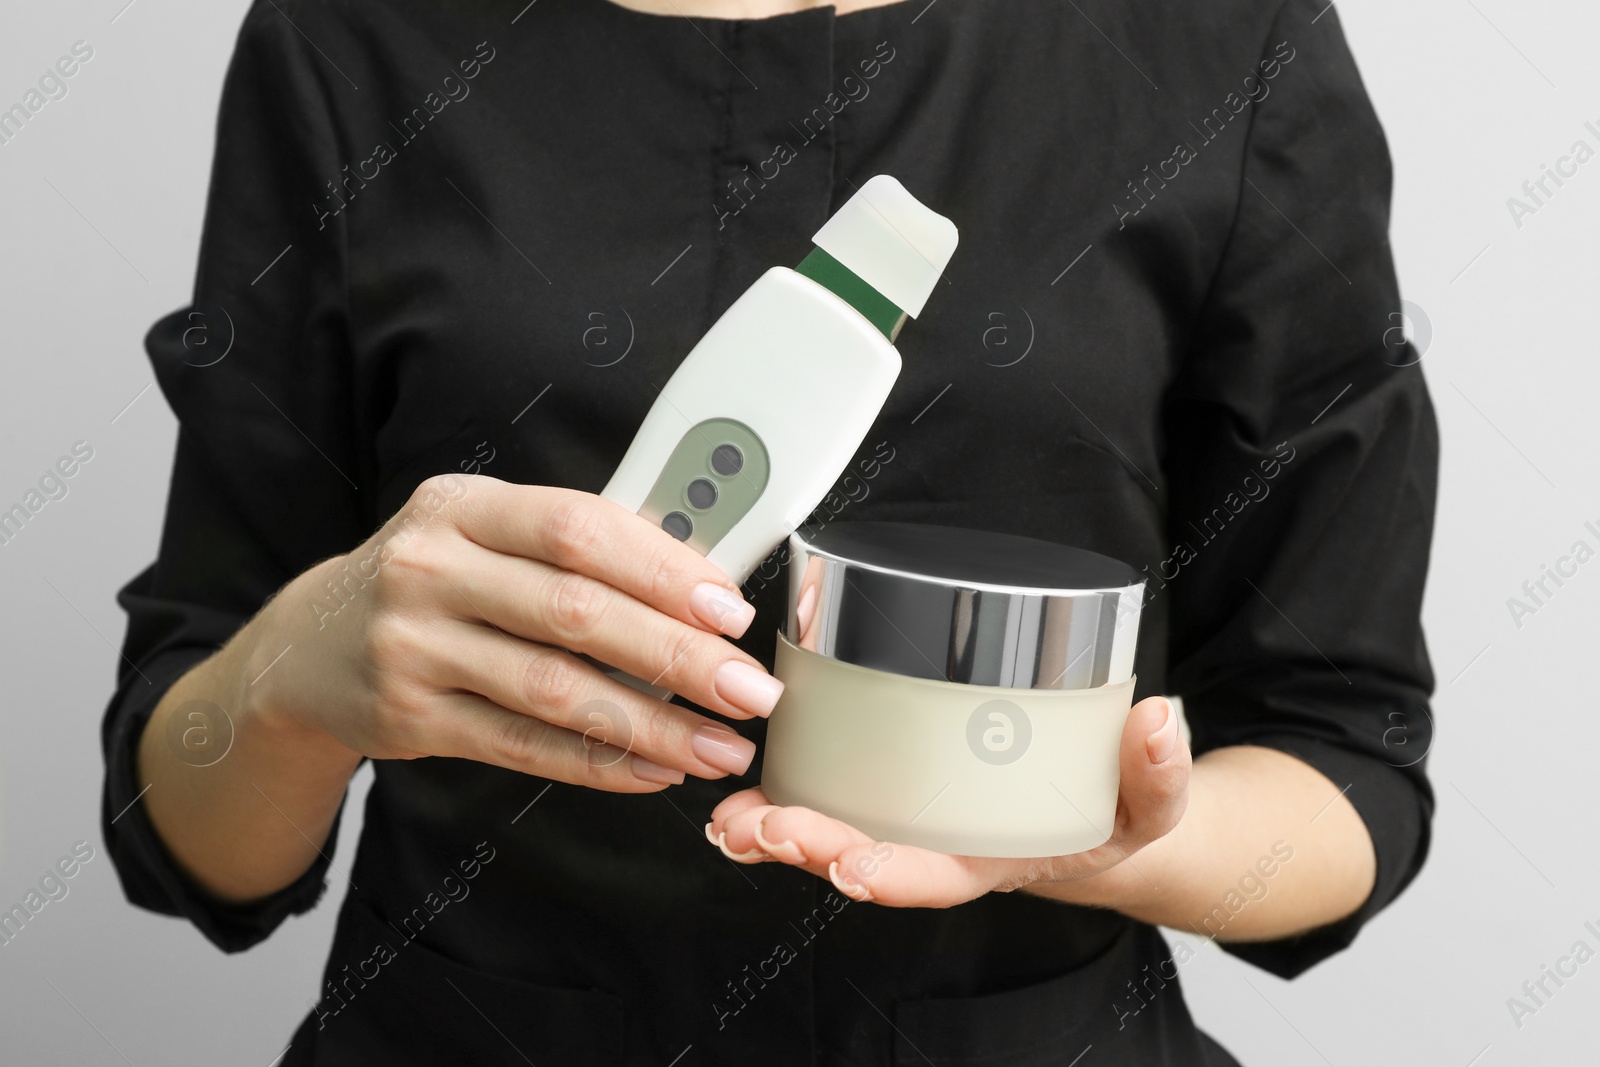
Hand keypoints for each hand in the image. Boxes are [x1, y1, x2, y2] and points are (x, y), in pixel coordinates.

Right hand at [248, 474, 785, 790]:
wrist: (308, 647)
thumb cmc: (434, 581)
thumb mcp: (483, 536)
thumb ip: (573, 550)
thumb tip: (701, 586)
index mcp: (460, 507)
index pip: (577, 527)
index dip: (662, 568)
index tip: (730, 609)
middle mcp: (428, 569)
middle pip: (575, 612)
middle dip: (678, 656)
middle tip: (748, 690)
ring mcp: (411, 647)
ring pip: (555, 690)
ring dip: (653, 726)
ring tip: (720, 746)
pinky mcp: (407, 719)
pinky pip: (524, 746)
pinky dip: (599, 762)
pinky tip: (656, 770)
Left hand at [706, 695, 1188, 906]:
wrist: (1098, 807)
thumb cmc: (1114, 811)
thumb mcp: (1152, 803)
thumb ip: (1159, 773)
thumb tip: (1160, 722)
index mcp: (993, 861)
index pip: (932, 876)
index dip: (887, 874)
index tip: (846, 864)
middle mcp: (940, 849)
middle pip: (863, 857)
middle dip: (805, 845)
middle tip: (760, 826)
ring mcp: (911, 821)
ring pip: (831, 834)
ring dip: (776, 830)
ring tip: (730, 821)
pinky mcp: (893, 786)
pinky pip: (831, 797)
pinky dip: (786, 797)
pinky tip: (746, 791)